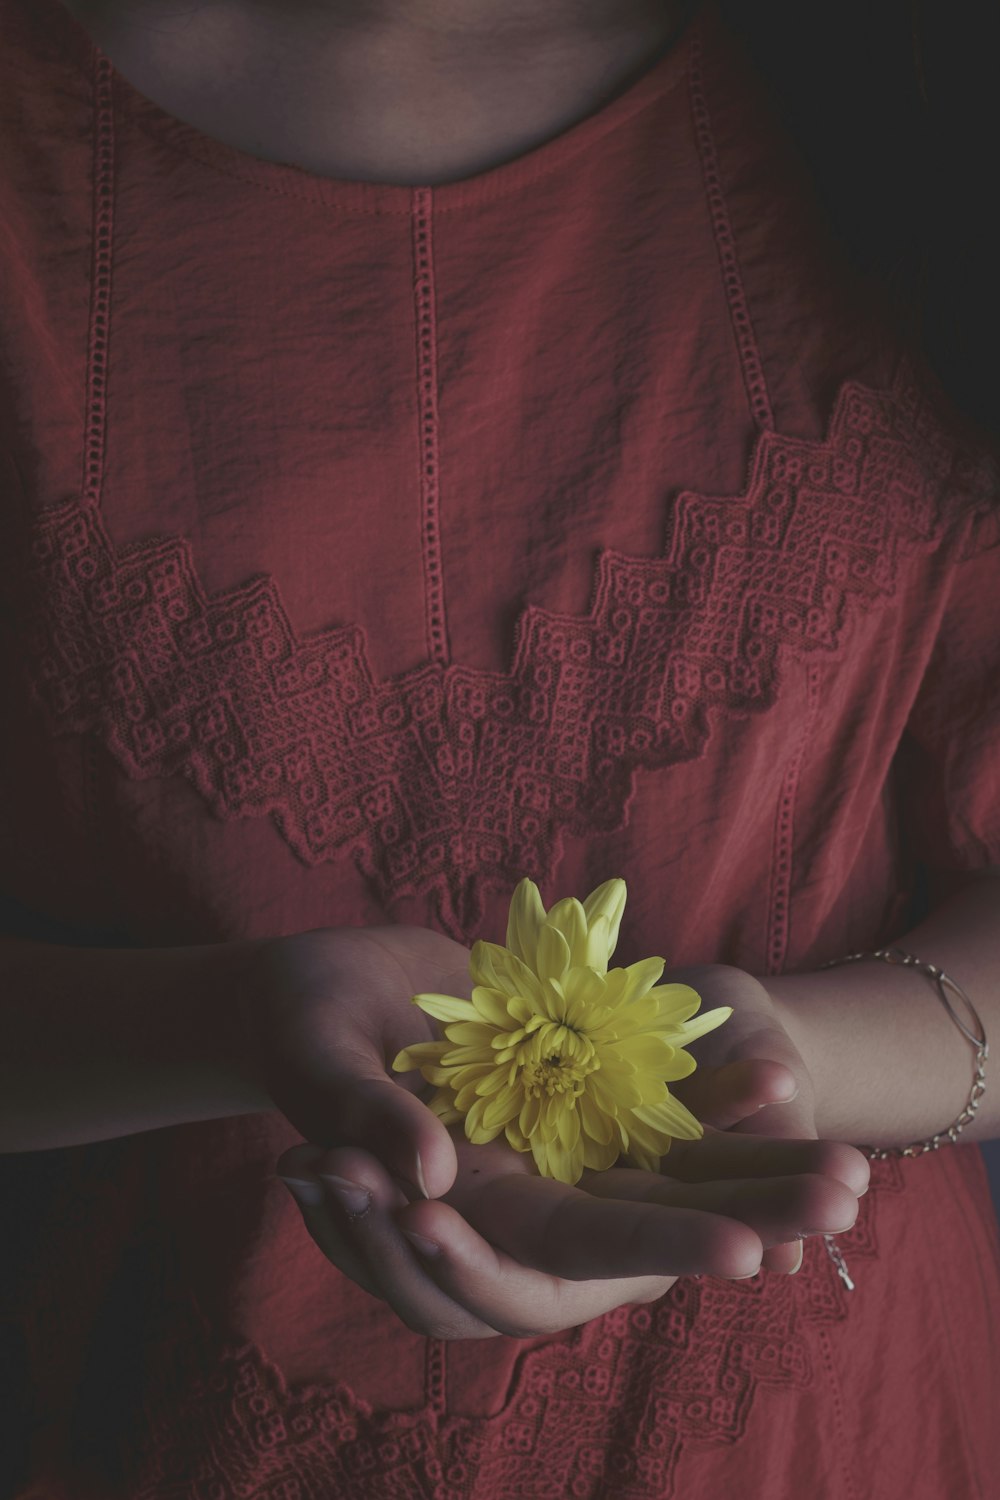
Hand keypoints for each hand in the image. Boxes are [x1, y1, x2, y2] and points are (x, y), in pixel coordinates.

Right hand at [250, 929, 866, 1336]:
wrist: (318, 985)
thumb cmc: (296, 1021)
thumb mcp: (318, 1059)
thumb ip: (368, 1117)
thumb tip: (433, 1175)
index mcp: (460, 1202)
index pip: (571, 1242)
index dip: (658, 1242)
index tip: (750, 1249)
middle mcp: (519, 1182)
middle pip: (647, 1214)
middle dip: (746, 1206)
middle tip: (846, 1194)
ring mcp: (548, 1136)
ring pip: (663, 1164)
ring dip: (751, 1162)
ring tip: (849, 1162)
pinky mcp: (565, 1087)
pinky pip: (648, 1099)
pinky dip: (708, 1092)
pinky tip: (775, 1076)